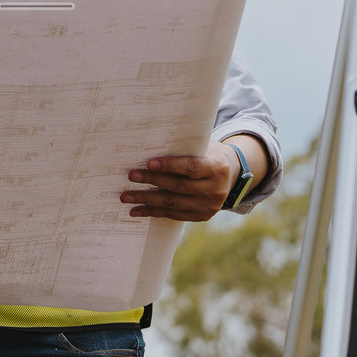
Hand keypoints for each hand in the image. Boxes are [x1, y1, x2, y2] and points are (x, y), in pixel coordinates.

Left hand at [120, 139, 239, 221]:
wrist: (231, 174)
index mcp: (217, 168)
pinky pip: (173, 215)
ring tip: (126, 196)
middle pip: (178, 186)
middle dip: (152, 181)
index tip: (148, 162)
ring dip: (147, 200)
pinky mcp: (201, 216)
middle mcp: (215, 189)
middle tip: (131, 176)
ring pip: (173, 203)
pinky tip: (136, 210)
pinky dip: (153, 212)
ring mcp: (209, 206)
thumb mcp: (204, 146)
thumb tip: (152, 141)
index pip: (191, 167)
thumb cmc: (209, 154)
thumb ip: (185, 146)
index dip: (169, 165)